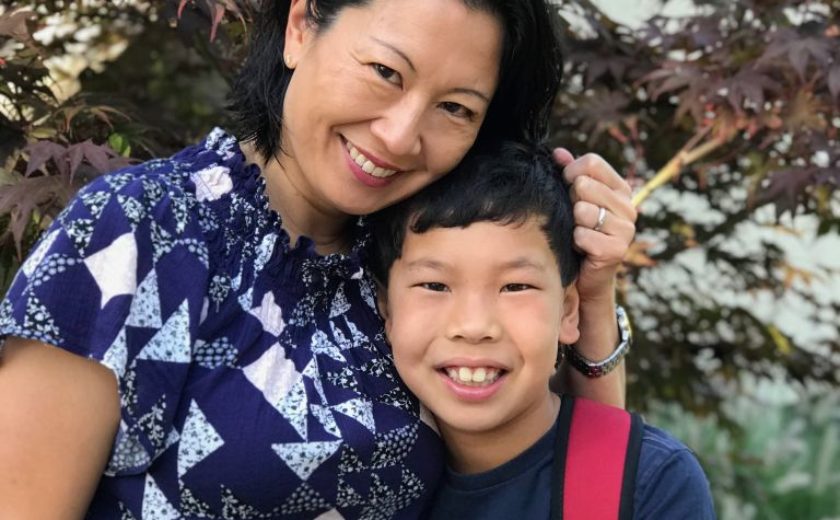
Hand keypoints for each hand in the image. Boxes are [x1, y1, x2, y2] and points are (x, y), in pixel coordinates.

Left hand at [553, 149, 635, 303]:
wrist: (587, 274)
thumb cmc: (579, 232)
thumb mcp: (575, 200)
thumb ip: (569, 174)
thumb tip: (558, 152)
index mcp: (621, 189)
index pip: (592, 162)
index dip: (571, 172)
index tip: (567, 187)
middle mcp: (629, 206)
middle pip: (584, 185)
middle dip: (571, 201)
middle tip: (575, 218)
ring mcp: (626, 229)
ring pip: (582, 211)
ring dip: (573, 224)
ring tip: (579, 233)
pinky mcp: (617, 250)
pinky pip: (582, 235)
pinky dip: (575, 242)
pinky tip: (581, 249)